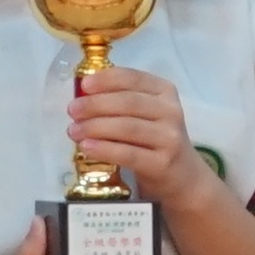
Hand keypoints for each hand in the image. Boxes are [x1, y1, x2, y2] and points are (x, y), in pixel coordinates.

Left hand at [58, 63, 194, 192]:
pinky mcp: (162, 163)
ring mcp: (169, 138)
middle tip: (72, 110)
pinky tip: (86, 147)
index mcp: (165, 91)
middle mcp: (171, 111)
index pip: (133, 78)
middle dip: (95, 104)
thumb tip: (82, 95)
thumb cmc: (155, 139)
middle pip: (128, 102)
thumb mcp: (146, 113)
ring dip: (95, 127)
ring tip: (73, 131)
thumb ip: (121, 100)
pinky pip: (128, 153)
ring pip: (127, 127)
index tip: (84, 84)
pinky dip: (104, 149)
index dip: (106, 79)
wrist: (181, 176)